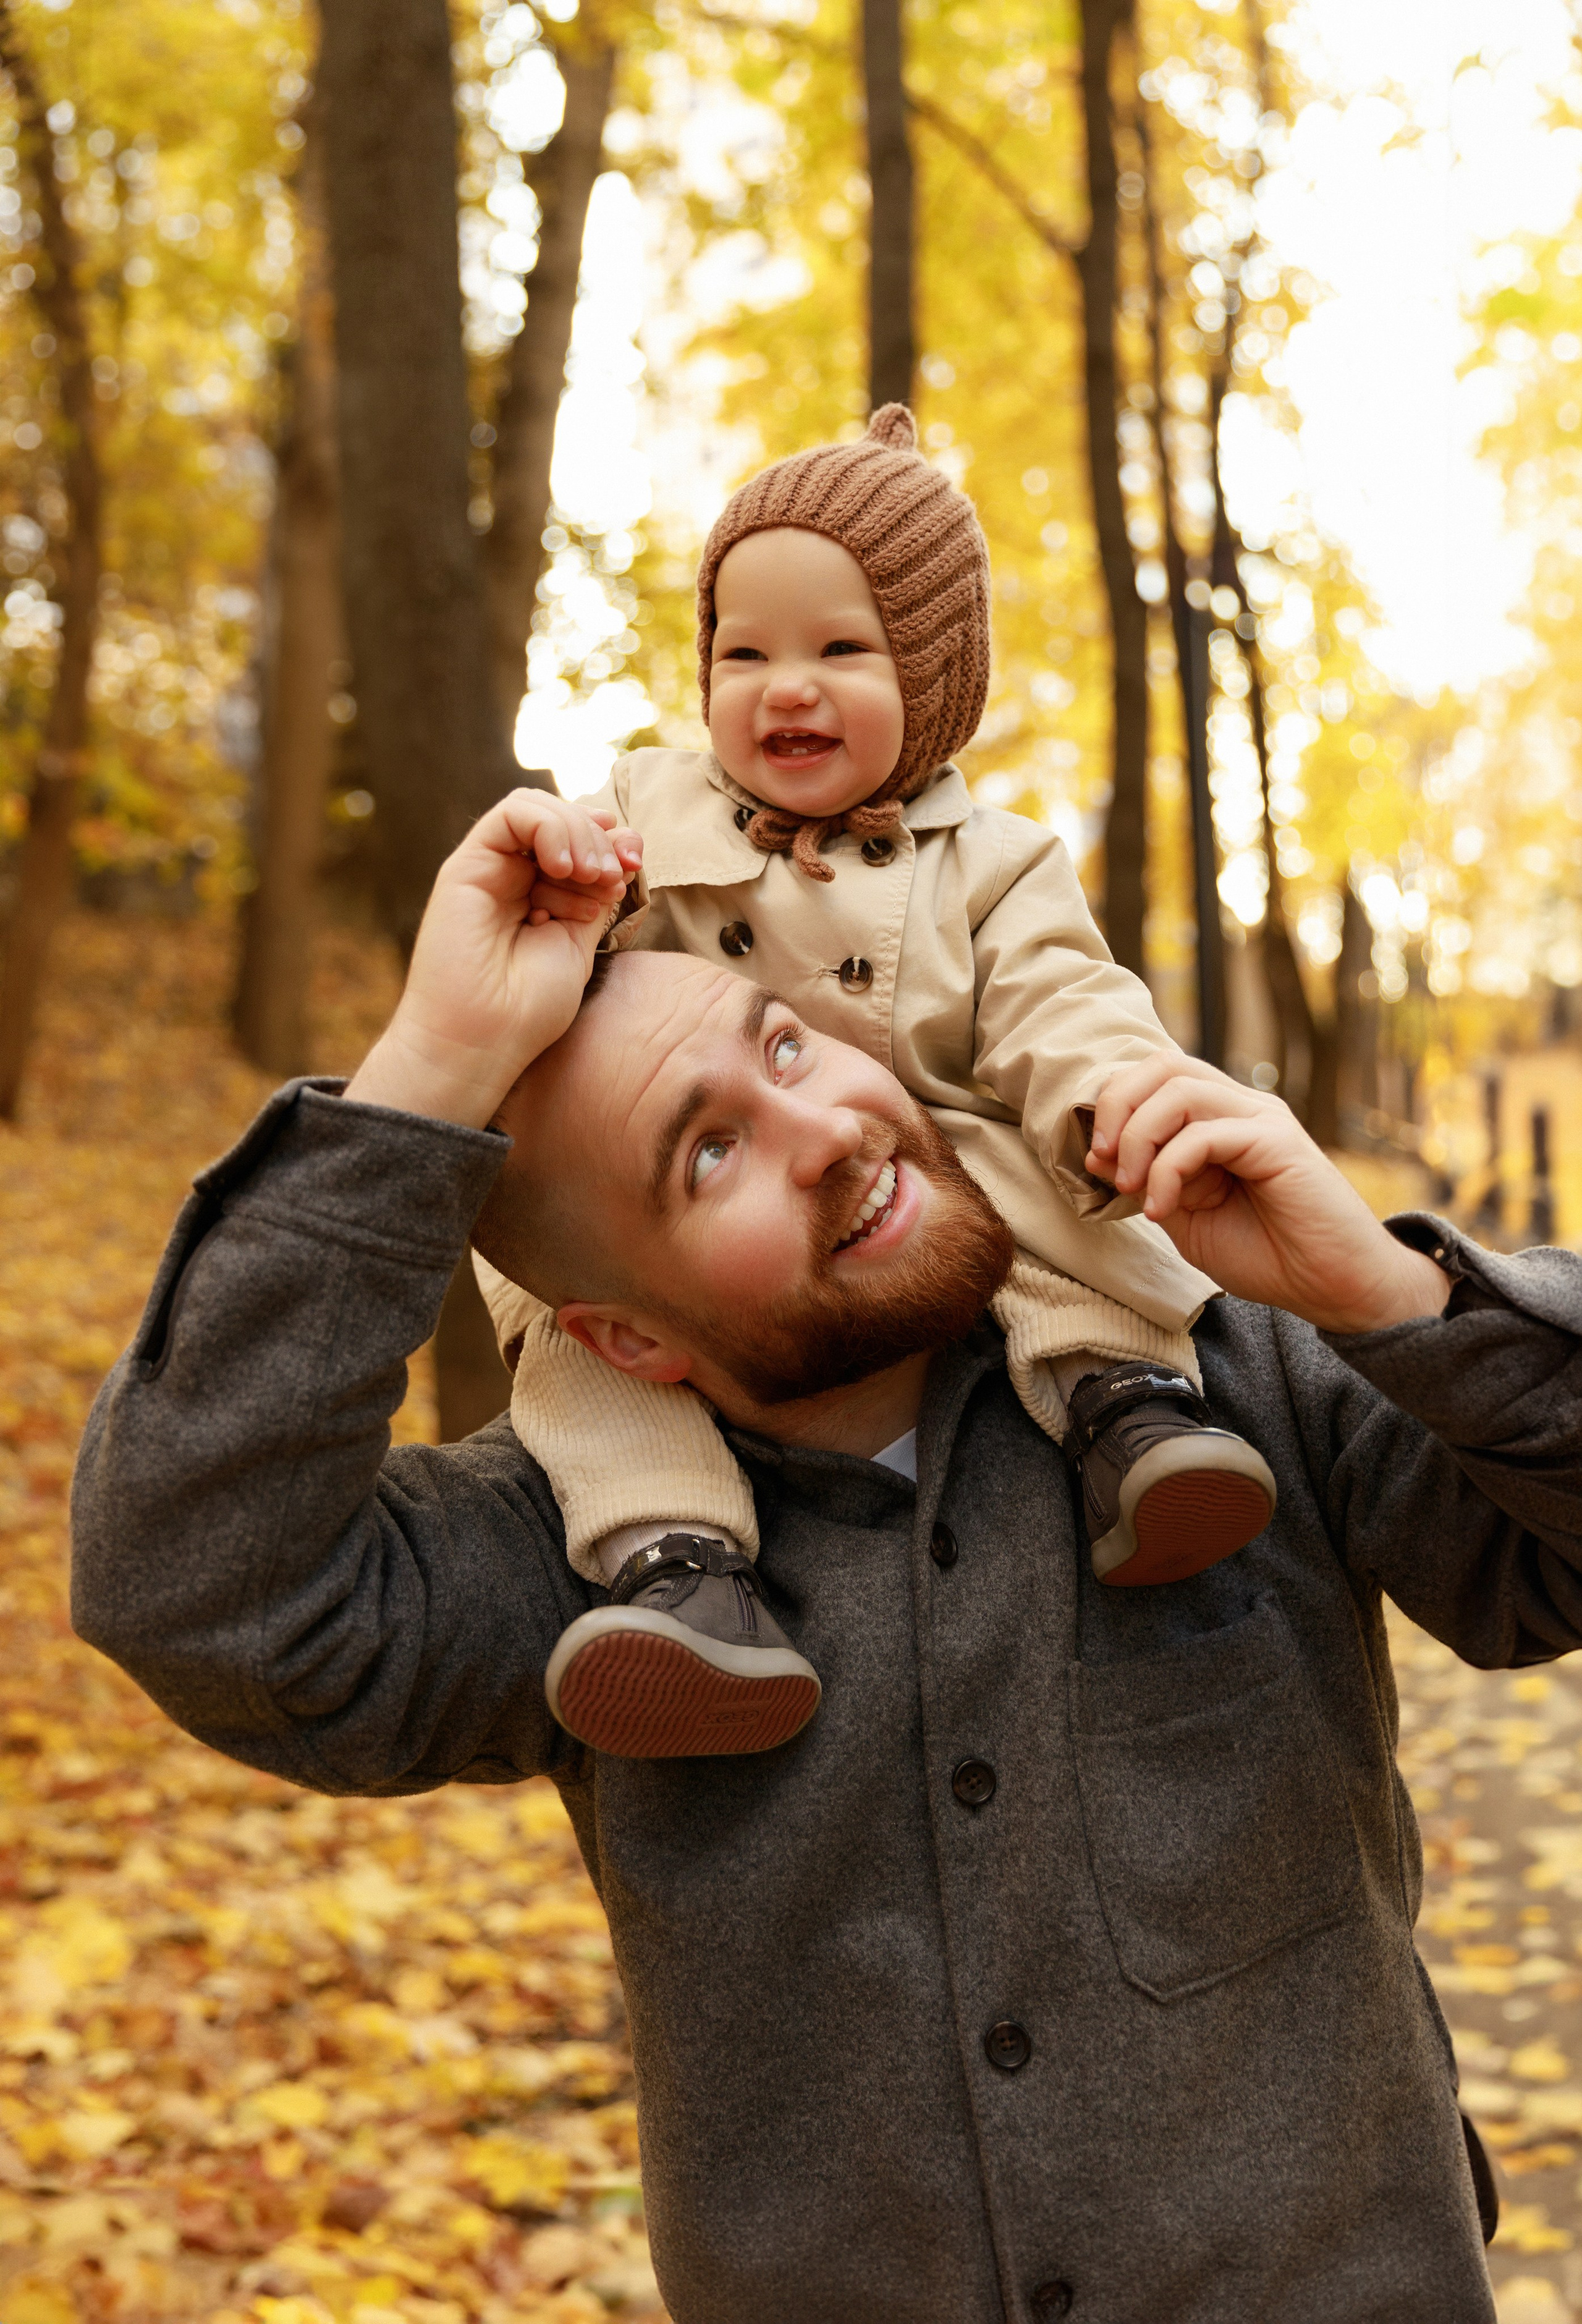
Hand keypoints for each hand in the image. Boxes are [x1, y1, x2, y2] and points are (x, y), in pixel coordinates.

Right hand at [344, 790, 640, 1127]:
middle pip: (560, 818)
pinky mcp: (465, 866)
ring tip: (589, 874)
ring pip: (536, 808)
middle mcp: (513, 877)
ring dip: (576, 832)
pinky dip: (548, 827)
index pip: (579, 838)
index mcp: (541, 893)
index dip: (611, 840)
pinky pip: (511, 815)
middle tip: (612, 877)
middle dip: (598, 837)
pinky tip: (563, 866)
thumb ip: (597, 891)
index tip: (634, 864)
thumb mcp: (580, 940)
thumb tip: (623, 839)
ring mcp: (489, 870)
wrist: (481, 1042)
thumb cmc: (528, 1008)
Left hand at [1086, 1052, 1451, 1334]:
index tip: (1094, 1160)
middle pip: (1163, 1065)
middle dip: (1117, 1106)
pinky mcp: (1276, 1141)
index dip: (1114, 1107)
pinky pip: (1205, 1134)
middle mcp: (1241, 1107)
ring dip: (1139, 1137)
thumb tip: (1099, 1154)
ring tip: (1133, 1188)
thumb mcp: (1186, 1218)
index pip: (1155, 1077)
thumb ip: (1149, 1181)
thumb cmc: (1267, 1254)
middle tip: (1103, 1160)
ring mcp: (1261, 1118)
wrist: (1333, 1286)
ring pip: (1179, 1089)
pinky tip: (1163, 1209)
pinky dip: (1168, 1169)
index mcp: (1219, 1119)